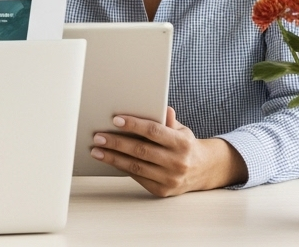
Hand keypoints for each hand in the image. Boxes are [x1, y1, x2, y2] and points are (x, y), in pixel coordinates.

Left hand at [89, 107, 247, 196]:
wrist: (202, 171)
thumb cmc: (185, 145)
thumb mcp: (181, 129)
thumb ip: (168, 120)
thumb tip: (161, 107)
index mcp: (181, 143)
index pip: (154, 131)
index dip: (134, 125)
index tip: (115, 120)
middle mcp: (177, 162)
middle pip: (141, 150)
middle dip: (116, 143)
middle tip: (98, 137)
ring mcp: (170, 179)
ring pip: (136, 166)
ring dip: (113, 158)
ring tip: (96, 150)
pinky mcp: (162, 191)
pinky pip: (138, 177)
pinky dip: (121, 167)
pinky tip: (109, 160)